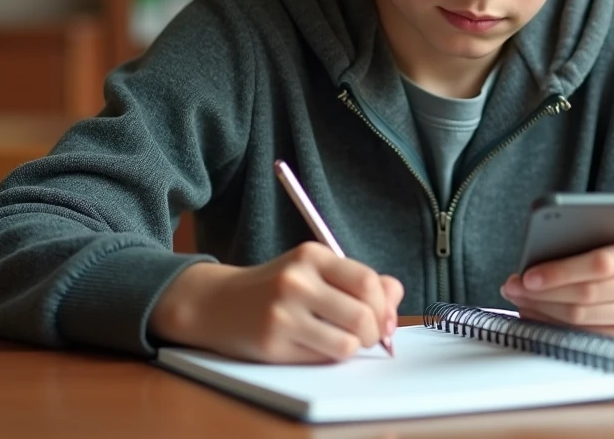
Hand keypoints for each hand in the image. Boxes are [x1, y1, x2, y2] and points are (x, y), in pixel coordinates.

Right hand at [149, 241, 403, 362]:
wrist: (218, 303)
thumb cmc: (278, 288)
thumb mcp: (314, 270)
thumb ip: (358, 279)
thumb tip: (395, 297)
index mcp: (312, 255)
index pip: (368, 281)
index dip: (384, 305)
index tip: (383, 317)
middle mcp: (297, 280)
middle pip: (363, 315)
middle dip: (373, 332)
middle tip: (365, 335)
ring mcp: (283, 313)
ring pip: (347, 343)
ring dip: (353, 347)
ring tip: (343, 341)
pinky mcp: (272, 343)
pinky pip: (321, 358)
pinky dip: (329, 356)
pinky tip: (317, 345)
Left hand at [500, 225, 613, 342]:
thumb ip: (606, 234)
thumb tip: (548, 247)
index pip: (600, 262)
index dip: (560, 270)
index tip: (528, 272)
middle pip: (588, 294)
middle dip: (543, 292)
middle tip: (512, 285)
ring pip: (585, 318)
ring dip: (545, 311)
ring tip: (520, 299)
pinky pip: (593, 336)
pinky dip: (561, 328)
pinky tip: (542, 316)